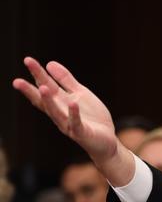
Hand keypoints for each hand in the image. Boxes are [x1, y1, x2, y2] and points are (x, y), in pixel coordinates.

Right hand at [13, 57, 133, 184]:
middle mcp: (60, 113)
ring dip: (49, 101)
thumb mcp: (80, 94)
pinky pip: (76, 123)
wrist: (106, 140)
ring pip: (56, 113)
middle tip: (17, 80)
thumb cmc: (91, 117)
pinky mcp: (81, 133)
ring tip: (42, 88)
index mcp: (60, 102)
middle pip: (44, 100)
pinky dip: (74, 114)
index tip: (28, 60)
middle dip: (31, 90)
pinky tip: (73, 103)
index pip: (45, 87)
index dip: (37, 74)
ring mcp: (69, 124)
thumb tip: (49, 63)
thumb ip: (66, 80)